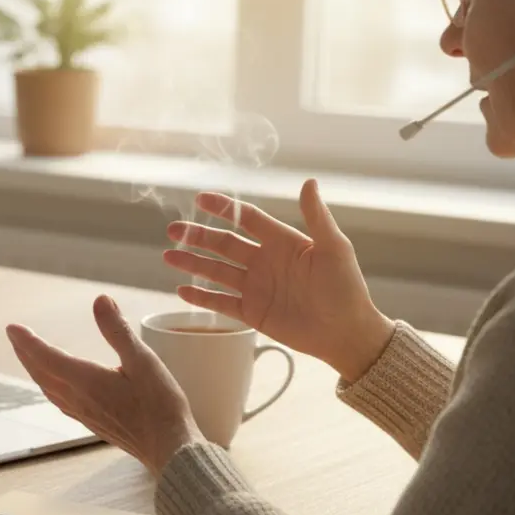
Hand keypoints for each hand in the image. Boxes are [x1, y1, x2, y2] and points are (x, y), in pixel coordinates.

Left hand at [6, 295, 201, 473]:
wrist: (168, 449)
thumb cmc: (160, 405)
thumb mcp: (143, 360)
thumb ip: (118, 330)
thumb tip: (100, 299)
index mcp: (85, 380)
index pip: (46, 356)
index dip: (27, 340)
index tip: (11, 327)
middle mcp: (78, 398)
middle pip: (41, 372)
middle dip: (25, 352)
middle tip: (14, 336)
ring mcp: (83, 413)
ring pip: (48, 388)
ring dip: (34, 369)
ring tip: (28, 356)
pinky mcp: (92, 423)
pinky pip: (60, 401)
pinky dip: (49, 386)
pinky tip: (54, 386)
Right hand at [164, 179, 394, 382]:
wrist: (346, 332)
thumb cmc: (346, 288)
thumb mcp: (334, 248)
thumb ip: (317, 217)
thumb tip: (309, 182)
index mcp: (283, 242)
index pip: (247, 219)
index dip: (225, 209)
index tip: (201, 199)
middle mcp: (264, 261)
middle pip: (224, 244)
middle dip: (198, 236)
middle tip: (174, 230)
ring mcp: (256, 287)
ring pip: (217, 271)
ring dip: (192, 263)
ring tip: (168, 256)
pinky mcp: (252, 313)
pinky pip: (220, 302)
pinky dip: (201, 296)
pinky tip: (182, 289)